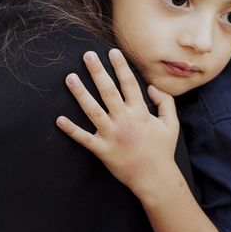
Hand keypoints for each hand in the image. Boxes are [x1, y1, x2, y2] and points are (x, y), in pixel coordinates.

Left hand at [56, 49, 180, 199]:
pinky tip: (59, 119)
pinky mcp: (103, 150)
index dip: (121, 67)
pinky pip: (84, 138)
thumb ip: (165, 102)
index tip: (112, 52)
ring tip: (69, 77)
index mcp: (141, 113)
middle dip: (97, 72)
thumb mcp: (171, 124)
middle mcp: (125, 121)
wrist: (155, 178)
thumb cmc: (162, 150)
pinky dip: (71, 130)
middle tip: (87, 56)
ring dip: (80, 93)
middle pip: (108, 91)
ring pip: (92, 110)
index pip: (129, 84)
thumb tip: (153, 87)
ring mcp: (112, 136)